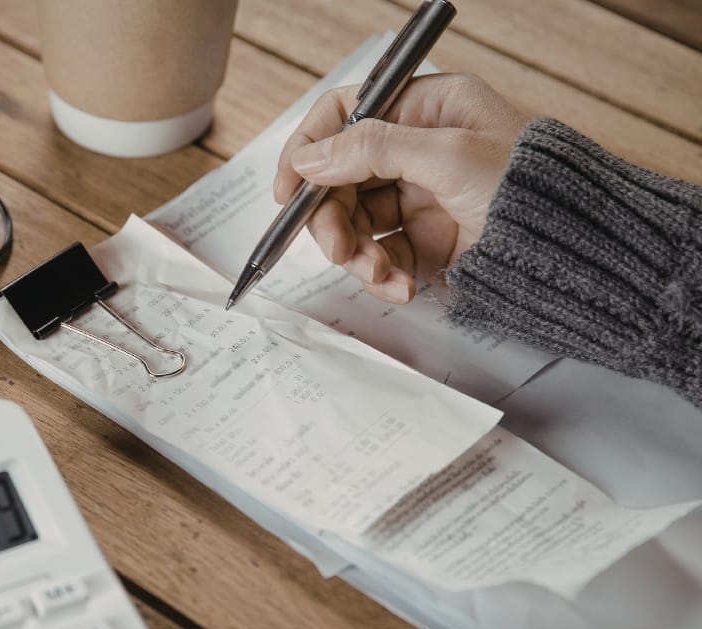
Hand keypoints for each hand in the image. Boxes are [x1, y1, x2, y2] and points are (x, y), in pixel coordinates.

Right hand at [274, 73, 527, 302]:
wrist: (575, 254)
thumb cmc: (534, 190)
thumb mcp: (448, 157)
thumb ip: (372, 150)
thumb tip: (310, 157)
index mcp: (425, 108)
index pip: (344, 114)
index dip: (308, 149)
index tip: (288, 191)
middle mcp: (415, 148)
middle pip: (339, 178)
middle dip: (334, 220)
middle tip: (340, 249)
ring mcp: (416, 196)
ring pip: (352, 222)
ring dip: (357, 255)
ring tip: (383, 276)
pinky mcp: (420, 240)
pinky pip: (376, 255)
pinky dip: (380, 275)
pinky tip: (403, 286)